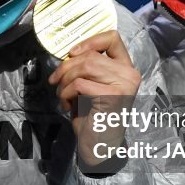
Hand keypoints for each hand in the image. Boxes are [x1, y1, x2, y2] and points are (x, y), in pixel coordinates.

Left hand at [48, 30, 140, 166]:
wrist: (98, 146)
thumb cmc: (92, 116)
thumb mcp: (90, 85)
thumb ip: (87, 67)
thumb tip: (69, 54)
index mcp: (125, 68)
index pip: (112, 38)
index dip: (89, 41)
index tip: (71, 53)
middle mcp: (130, 74)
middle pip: (91, 55)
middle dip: (66, 67)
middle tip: (55, 81)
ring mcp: (124, 85)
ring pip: (85, 67)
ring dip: (65, 81)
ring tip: (62, 95)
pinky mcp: (113, 96)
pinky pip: (80, 84)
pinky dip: (66, 93)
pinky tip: (68, 106)